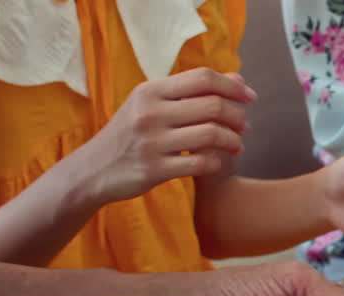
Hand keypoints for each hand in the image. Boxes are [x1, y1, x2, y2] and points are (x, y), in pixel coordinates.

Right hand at [73, 68, 256, 205]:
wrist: (93, 169)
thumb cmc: (132, 134)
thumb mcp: (153, 105)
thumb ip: (192, 92)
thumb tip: (237, 79)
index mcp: (151, 91)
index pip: (203, 78)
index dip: (233, 86)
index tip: (250, 97)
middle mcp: (150, 112)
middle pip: (212, 105)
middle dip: (237, 116)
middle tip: (245, 126)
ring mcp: (151, 142)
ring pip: (211, 134)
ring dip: (233, 141)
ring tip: (237, 145)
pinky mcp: (154, 170)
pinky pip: (200, 163)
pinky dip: (216, 162)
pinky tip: (217, 162)